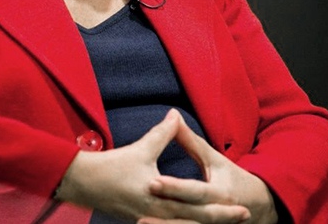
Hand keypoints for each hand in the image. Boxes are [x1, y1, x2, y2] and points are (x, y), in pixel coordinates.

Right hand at [54, 110, 251, 222]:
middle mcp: (158, 213)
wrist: (83, 183)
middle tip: (244, 218)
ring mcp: (150, 220)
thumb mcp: (141, 149)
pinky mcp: (141, 221)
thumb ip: (163, 134)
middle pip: (196, 222)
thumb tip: (176, 114)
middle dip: (221, 221)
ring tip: (224, 222)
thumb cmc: (112, 167)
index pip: (198, 206)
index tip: (241, 207)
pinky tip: (193, 223)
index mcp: (161, 197)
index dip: (222, 208)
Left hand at [138, 112, 278, 223]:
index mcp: (221, 193)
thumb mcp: (214, 158)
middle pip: (189, 215)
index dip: (175, 188)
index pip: (195, 191)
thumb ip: (191, 141)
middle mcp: (218, 213)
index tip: (153, 183)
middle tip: (141, 212)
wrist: (258, 205)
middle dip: (165, 215)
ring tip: (141, 223)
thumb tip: (173, 116)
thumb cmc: (232, 178)